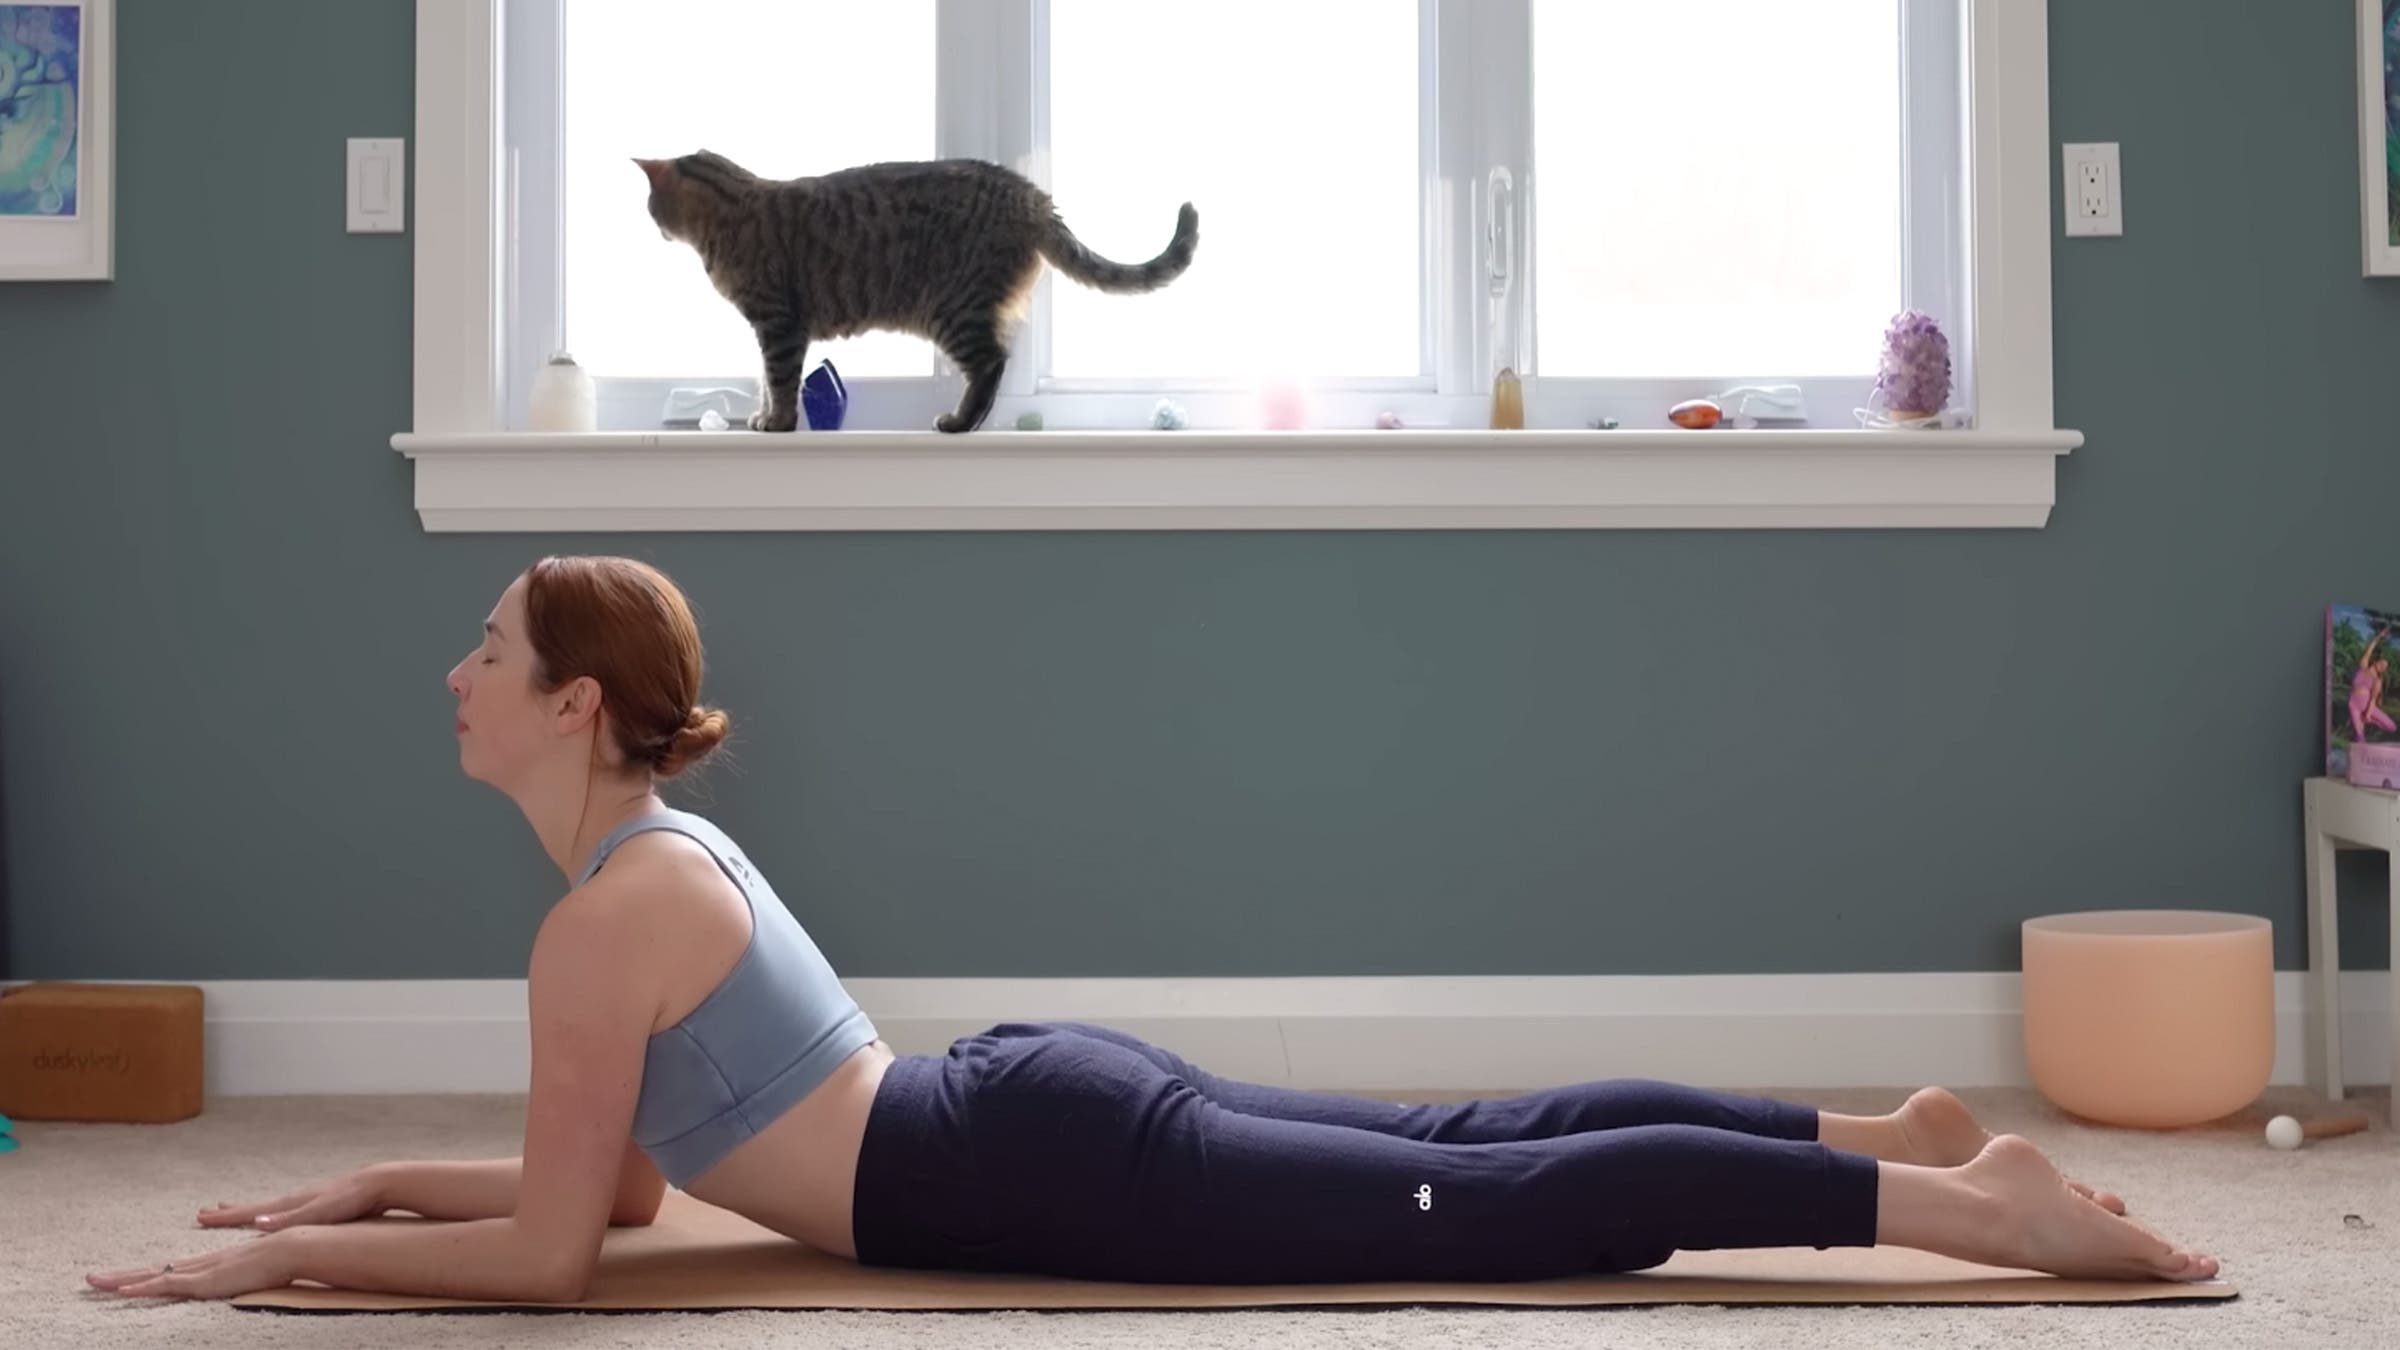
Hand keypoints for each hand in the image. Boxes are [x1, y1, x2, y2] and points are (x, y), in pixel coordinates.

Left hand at [87, 1229, 301, 1300]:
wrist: (292, 1247)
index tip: (125, 1277)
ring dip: (121, 1279)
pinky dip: (144, 1287)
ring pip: (151, 1275)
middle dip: (121, 1275)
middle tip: (91, 1278)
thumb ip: (249, 1273)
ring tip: (93, 1282)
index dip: (145, 1274)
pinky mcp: (204, 1280)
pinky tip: (124, 1290)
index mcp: (211, 1264)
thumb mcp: (259, 1270)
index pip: (170, 1270)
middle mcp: (200, 1264)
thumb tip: (249, 1276)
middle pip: (152, 1270)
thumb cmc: (283, 1259)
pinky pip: (167, 1284)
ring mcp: (200, 1271)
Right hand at [197, 1168, 389, 1230]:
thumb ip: (289, 1220)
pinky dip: (274, 1213)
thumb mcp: (319, 1213)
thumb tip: (256, 1224)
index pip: (251, 1211)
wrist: (378, 1183)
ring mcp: (308, 1200)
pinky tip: (279, 1217)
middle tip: (207, 1211)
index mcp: (291, 1204)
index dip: (227, 1216)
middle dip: (232, 1212)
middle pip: (256, 1206)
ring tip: (237, 1211)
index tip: (201, 1214)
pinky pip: (288, 1210)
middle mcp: (295, 1200)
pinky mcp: (322, 1203)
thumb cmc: (351, 1200)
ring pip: (271, 1207)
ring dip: (251, 1210)